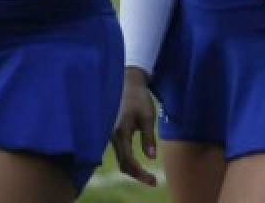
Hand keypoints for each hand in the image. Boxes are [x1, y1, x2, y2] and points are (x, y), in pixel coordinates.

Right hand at [111, 68, 157, 185]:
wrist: (127, 83)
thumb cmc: (139, 98)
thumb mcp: (148, 116)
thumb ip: (148, 137)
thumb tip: (151, 158)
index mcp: (120, 132)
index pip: (128, 160)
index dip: (140, 173)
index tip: (154, 181)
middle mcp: (111, 136)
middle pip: (122, 164)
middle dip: (137, 175)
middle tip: (153, 181)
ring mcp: (110, 136)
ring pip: (120, 159)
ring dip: (132, 170)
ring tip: (148, 176)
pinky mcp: (112, 134)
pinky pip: (119, 153)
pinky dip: (128, 161)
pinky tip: (138, 165)